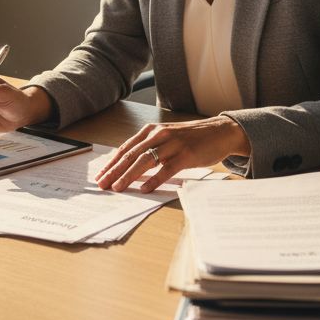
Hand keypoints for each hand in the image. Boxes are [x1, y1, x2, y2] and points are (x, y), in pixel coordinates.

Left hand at [95, 116, 249, 193]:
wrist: (219, 132)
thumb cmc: (191, 138)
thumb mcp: (166, 138)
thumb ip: (149, 147)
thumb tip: (128, 165)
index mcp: (152, 130)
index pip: (126, 148)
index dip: (111, 162)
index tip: (100, 175)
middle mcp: (159, 134)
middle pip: (131, 155)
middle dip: (114, 170)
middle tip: (102, 184)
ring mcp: (173, 144)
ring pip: (145, 161)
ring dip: (129, 175)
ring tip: (118, 187)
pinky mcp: (185, 154)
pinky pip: (166, 169)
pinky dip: (154, 179)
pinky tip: (144, 188)